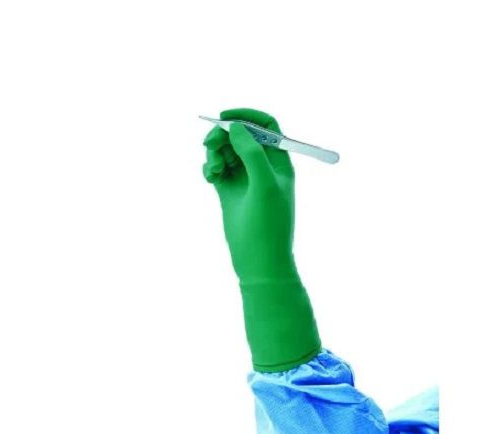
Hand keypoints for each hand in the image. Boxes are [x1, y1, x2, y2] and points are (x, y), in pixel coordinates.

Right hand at [203, 108, 295, 282]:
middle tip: (209, 144)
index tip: (224, 118)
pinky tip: (210, 178)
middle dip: (223, 136)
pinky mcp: (229, 192)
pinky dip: (210, 168)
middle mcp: (262, 167)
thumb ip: (252, 154)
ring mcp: (245, 179)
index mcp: (278, 162)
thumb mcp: (264, 186)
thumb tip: (235, 127)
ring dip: (214, 154)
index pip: (265, 126)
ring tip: (213, 171)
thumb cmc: (268, 226)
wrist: (258, 262)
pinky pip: (216, 168)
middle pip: (241, 136)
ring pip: (226, 151)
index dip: (246, 117)